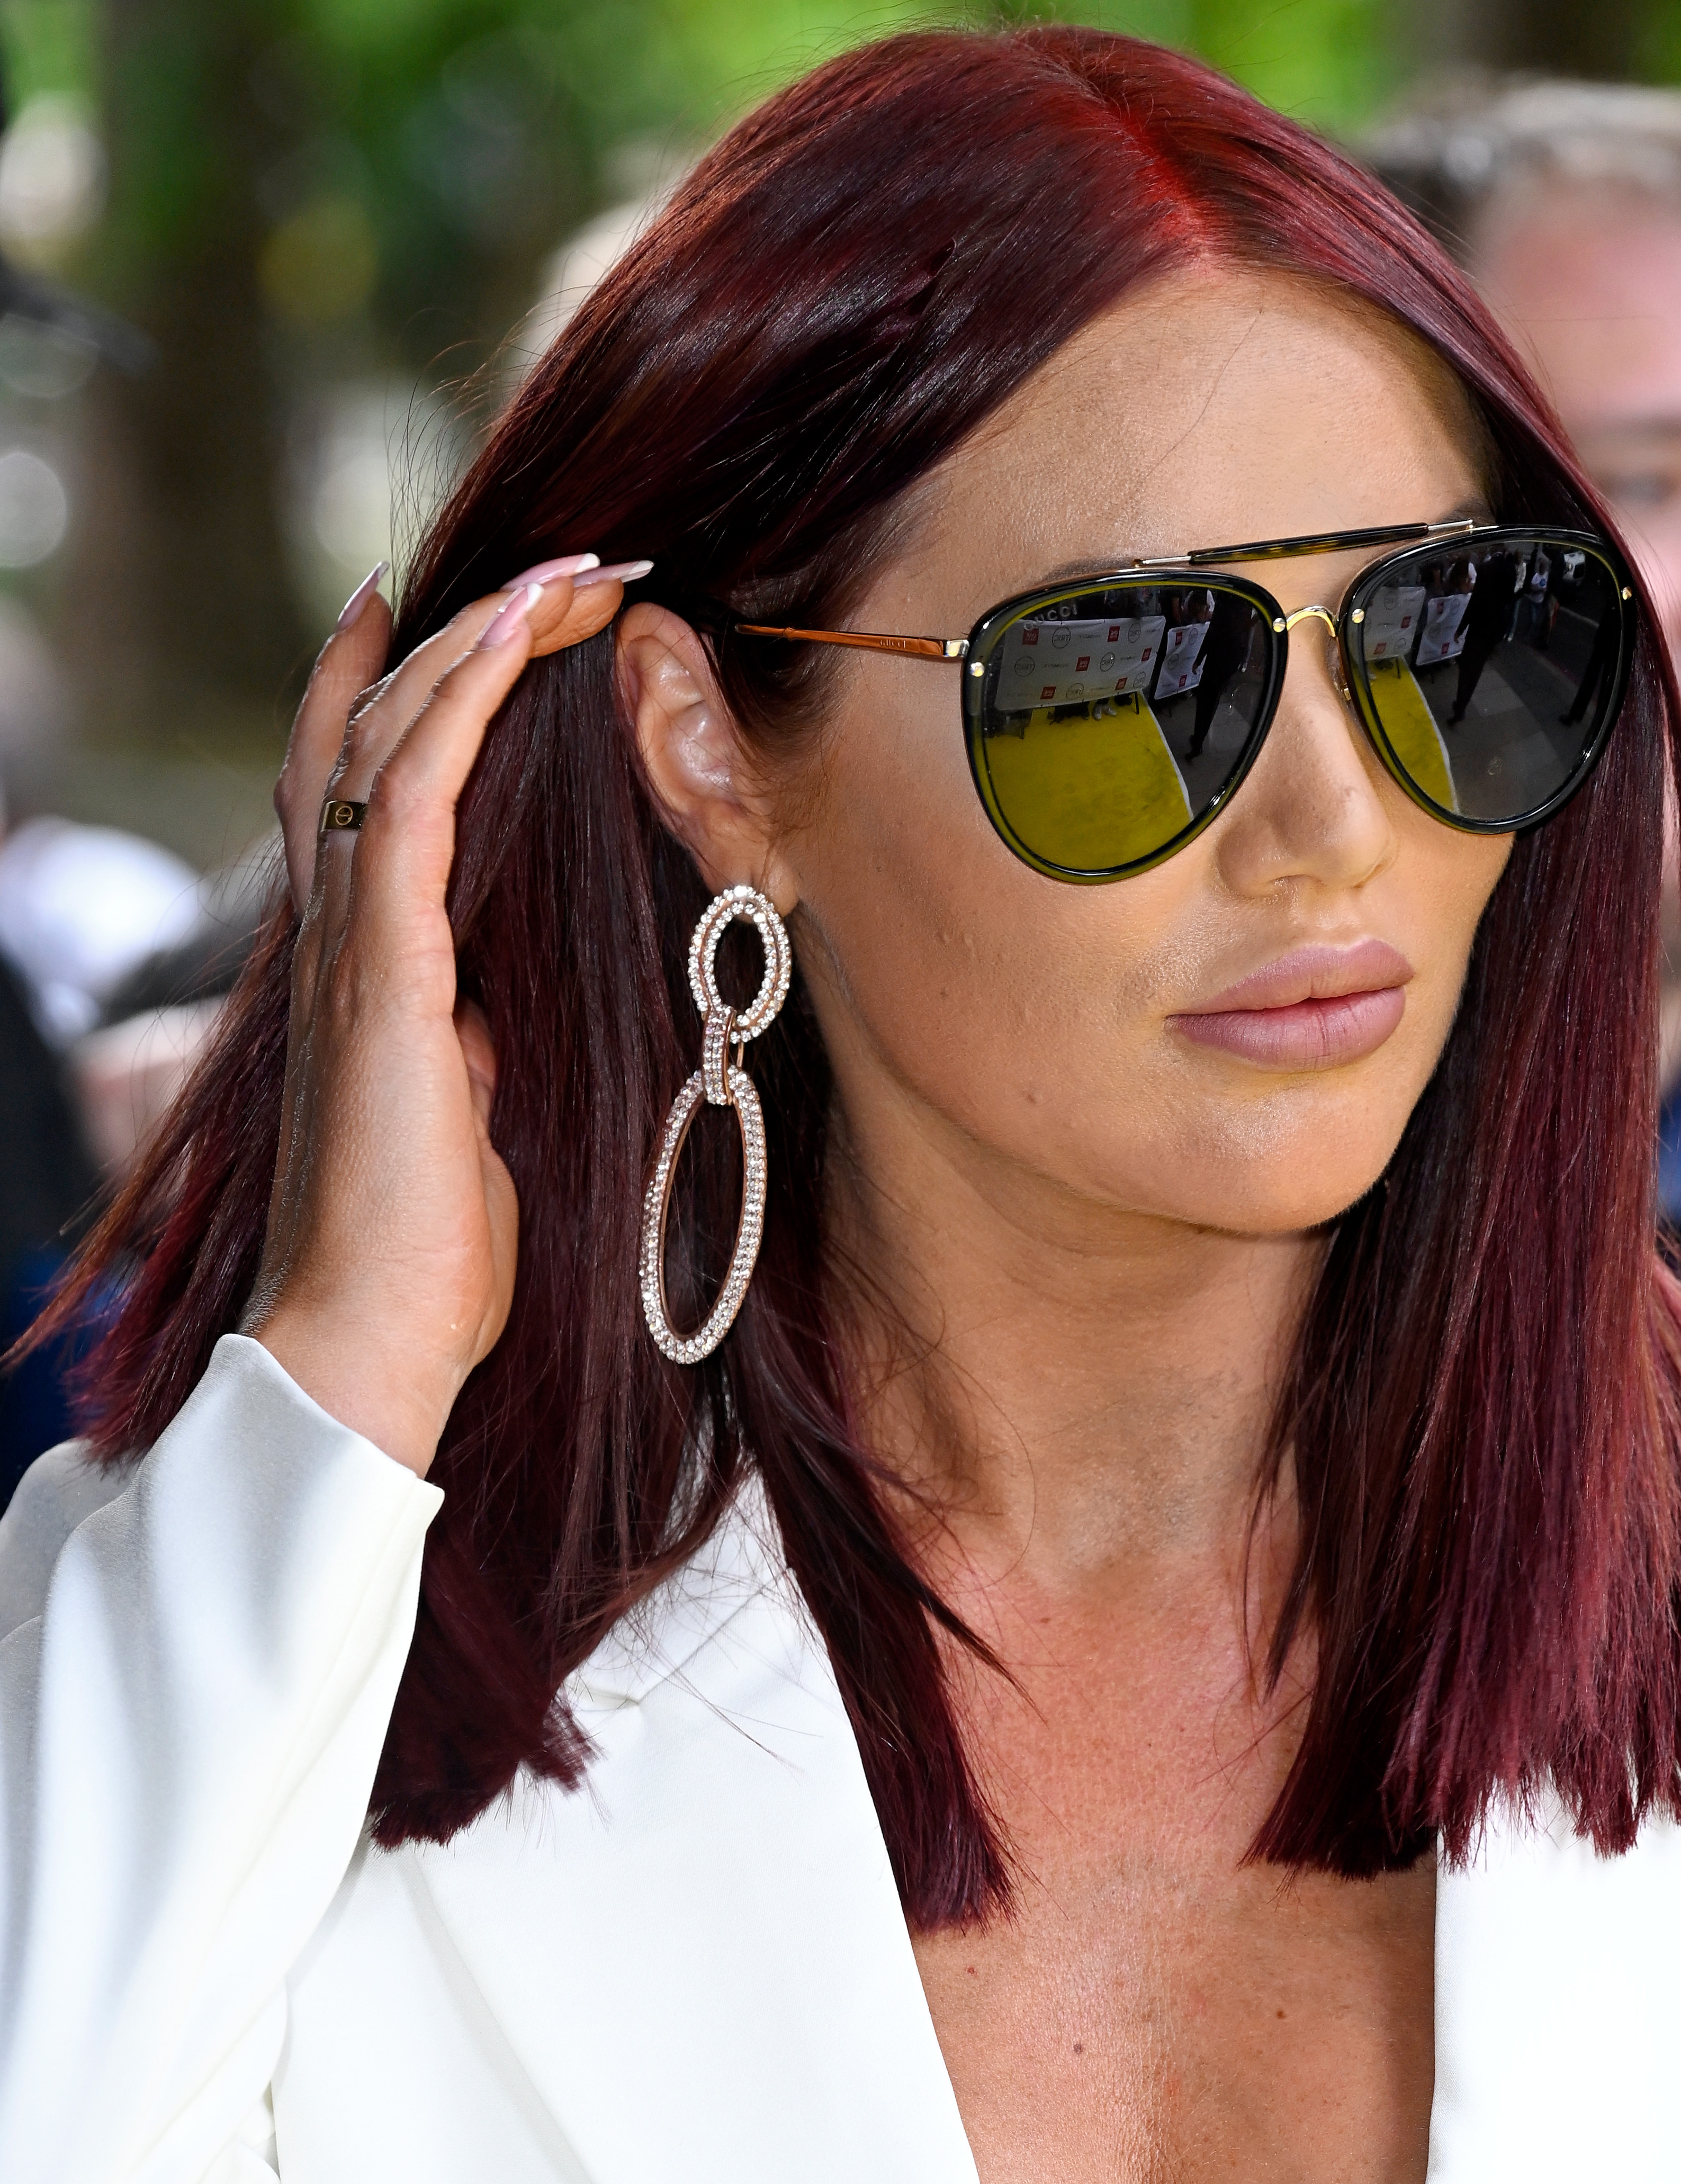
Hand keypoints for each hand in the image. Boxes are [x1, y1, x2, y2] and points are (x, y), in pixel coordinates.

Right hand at [249, 553, 646, 1476]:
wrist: (369, 1339)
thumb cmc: (426, 1260)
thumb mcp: (464, 1125)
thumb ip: (468, 1057)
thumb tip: (492, 1029)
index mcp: (360, 970)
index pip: (358, 788)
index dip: (397, 687)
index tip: (458, 611)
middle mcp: (337, 936)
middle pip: (376, 731)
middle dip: (461, 635)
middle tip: (552, 566)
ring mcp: (351, 945)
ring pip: (394, 734)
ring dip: (479, 639)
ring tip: (562, 572)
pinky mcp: (385, 967)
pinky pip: (413, 792)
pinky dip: (464, 698)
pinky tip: (516, 633)